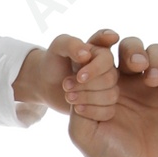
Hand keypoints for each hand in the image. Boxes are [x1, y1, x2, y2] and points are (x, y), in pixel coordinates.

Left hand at [14, 29, 131, 121]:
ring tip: (68, 96)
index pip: (107, 60)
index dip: (95, 69)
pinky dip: (93, 112)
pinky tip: (77, 109)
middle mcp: (107, 70)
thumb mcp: (58, 47)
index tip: (78, 77)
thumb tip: (86, 55)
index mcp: (100, 53)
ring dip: (88, 98)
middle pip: (110, 79)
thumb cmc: (53, 61)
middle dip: (87, 86)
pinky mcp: (102, 105)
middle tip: (66, 86)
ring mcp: (106, 88)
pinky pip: (109, 111)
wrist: (46, 83)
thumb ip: (71, 44)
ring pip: (111, 96)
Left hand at [67, 38, 157, 156]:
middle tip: (130, 66)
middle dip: (130, 50)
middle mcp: (131, 87)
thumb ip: (79, 98)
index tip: (90, 73)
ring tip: (150, 80)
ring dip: (154, 58)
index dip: (98, 56)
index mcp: (106, 90)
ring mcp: (156, 91)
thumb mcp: (83, 131)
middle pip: (131, 47)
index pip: (103, 56)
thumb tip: (78, 71)